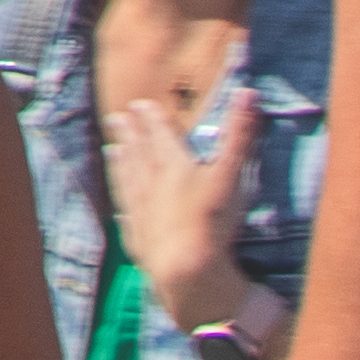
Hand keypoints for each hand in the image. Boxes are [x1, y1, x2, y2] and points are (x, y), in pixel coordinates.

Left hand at [99, 47, 262, 327]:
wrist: (186, 268)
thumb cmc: (212, 219)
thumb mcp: (231, 173)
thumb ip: (239, 134)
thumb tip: (247, 92)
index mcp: (173, 164)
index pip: (159, 134)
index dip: (151, 118)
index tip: (141, 105)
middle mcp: (150, 183)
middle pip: (138, 153)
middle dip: (130, 134)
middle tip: (117, 117)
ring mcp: (141, 212)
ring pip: (127, 181)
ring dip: (120, 163)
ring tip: (112, 149)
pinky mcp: (139, 239)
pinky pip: (127, 217)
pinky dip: (123, 206)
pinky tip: (119, 207)